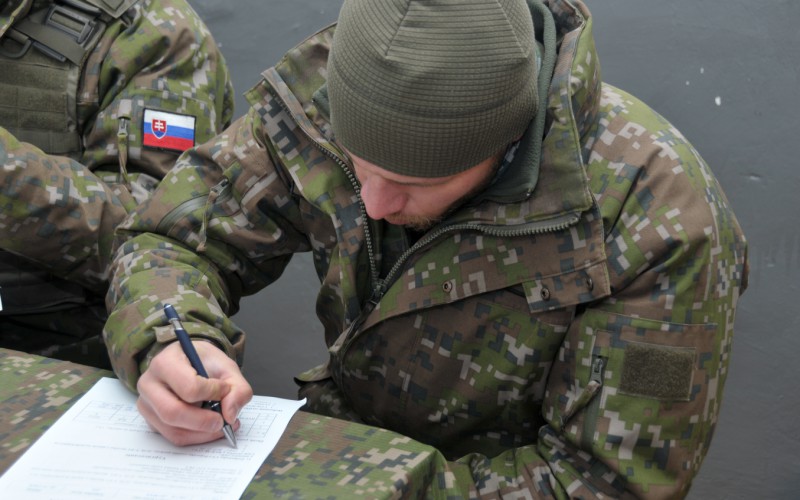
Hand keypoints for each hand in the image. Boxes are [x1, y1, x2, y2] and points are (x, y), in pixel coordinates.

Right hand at [136, 341, 252, 445]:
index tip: (225, 389)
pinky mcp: (151, 420)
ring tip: (222, 423)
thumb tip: (229, 415)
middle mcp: (149, 383)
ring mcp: (147, 404)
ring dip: (203, 433)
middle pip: (173, 412)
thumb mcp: (227, 367)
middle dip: (204, 422)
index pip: (188, 386)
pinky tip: (209, 428)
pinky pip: (174, 436)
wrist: (189, 364)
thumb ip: (238, 388)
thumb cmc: (205, 363)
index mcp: (166, 361)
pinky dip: (196, 437)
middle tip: (224, 421)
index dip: (212, 392)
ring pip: (173, 429)